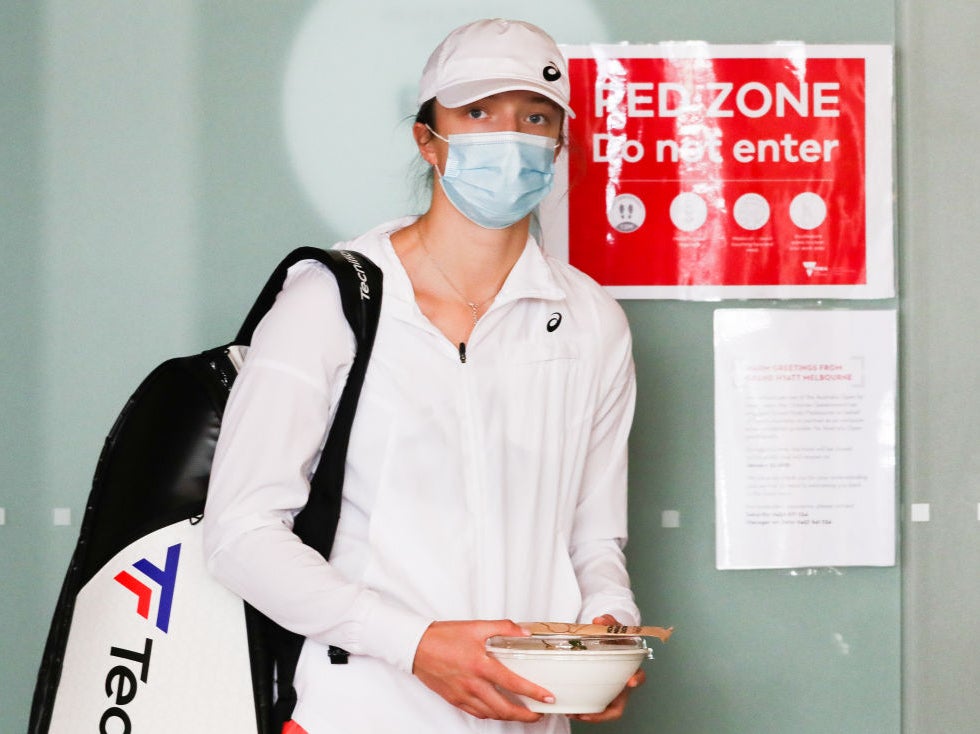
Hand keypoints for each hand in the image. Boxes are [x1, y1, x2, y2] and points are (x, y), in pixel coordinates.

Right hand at [412, 619, 553, 721]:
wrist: (416, 647)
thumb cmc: (443, 636)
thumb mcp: (476, 626)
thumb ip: (502, 628)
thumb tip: (523, 631)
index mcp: (481, 665)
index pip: (513, 683)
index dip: (533, 692)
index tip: (547, 698)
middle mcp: (473, 684)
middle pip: (504, 708)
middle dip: (525, 715)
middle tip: (538, 714)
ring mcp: (463, 694)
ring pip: (492, 714)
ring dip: (509, 716)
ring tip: (522, 714)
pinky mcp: (455, 699)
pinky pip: (477, 713)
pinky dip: (491, 715)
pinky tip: (497, 711)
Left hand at [569, 614, 645, 723]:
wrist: (609, 641)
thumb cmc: (613, 637)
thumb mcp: (613, 627)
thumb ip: (609, 622)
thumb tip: (600, 620)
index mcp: (630, 668)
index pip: (639, 675)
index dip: (637, 679)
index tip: (631, 681)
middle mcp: (622, 683)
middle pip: (620, 703)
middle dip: (605, 713)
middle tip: (587, 715)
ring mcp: (612, 690)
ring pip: (605, 709)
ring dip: (591, 715)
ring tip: (573, 714)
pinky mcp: (601, 693)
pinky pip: (594, 706)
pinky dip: (584, 709)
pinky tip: (570, 709)